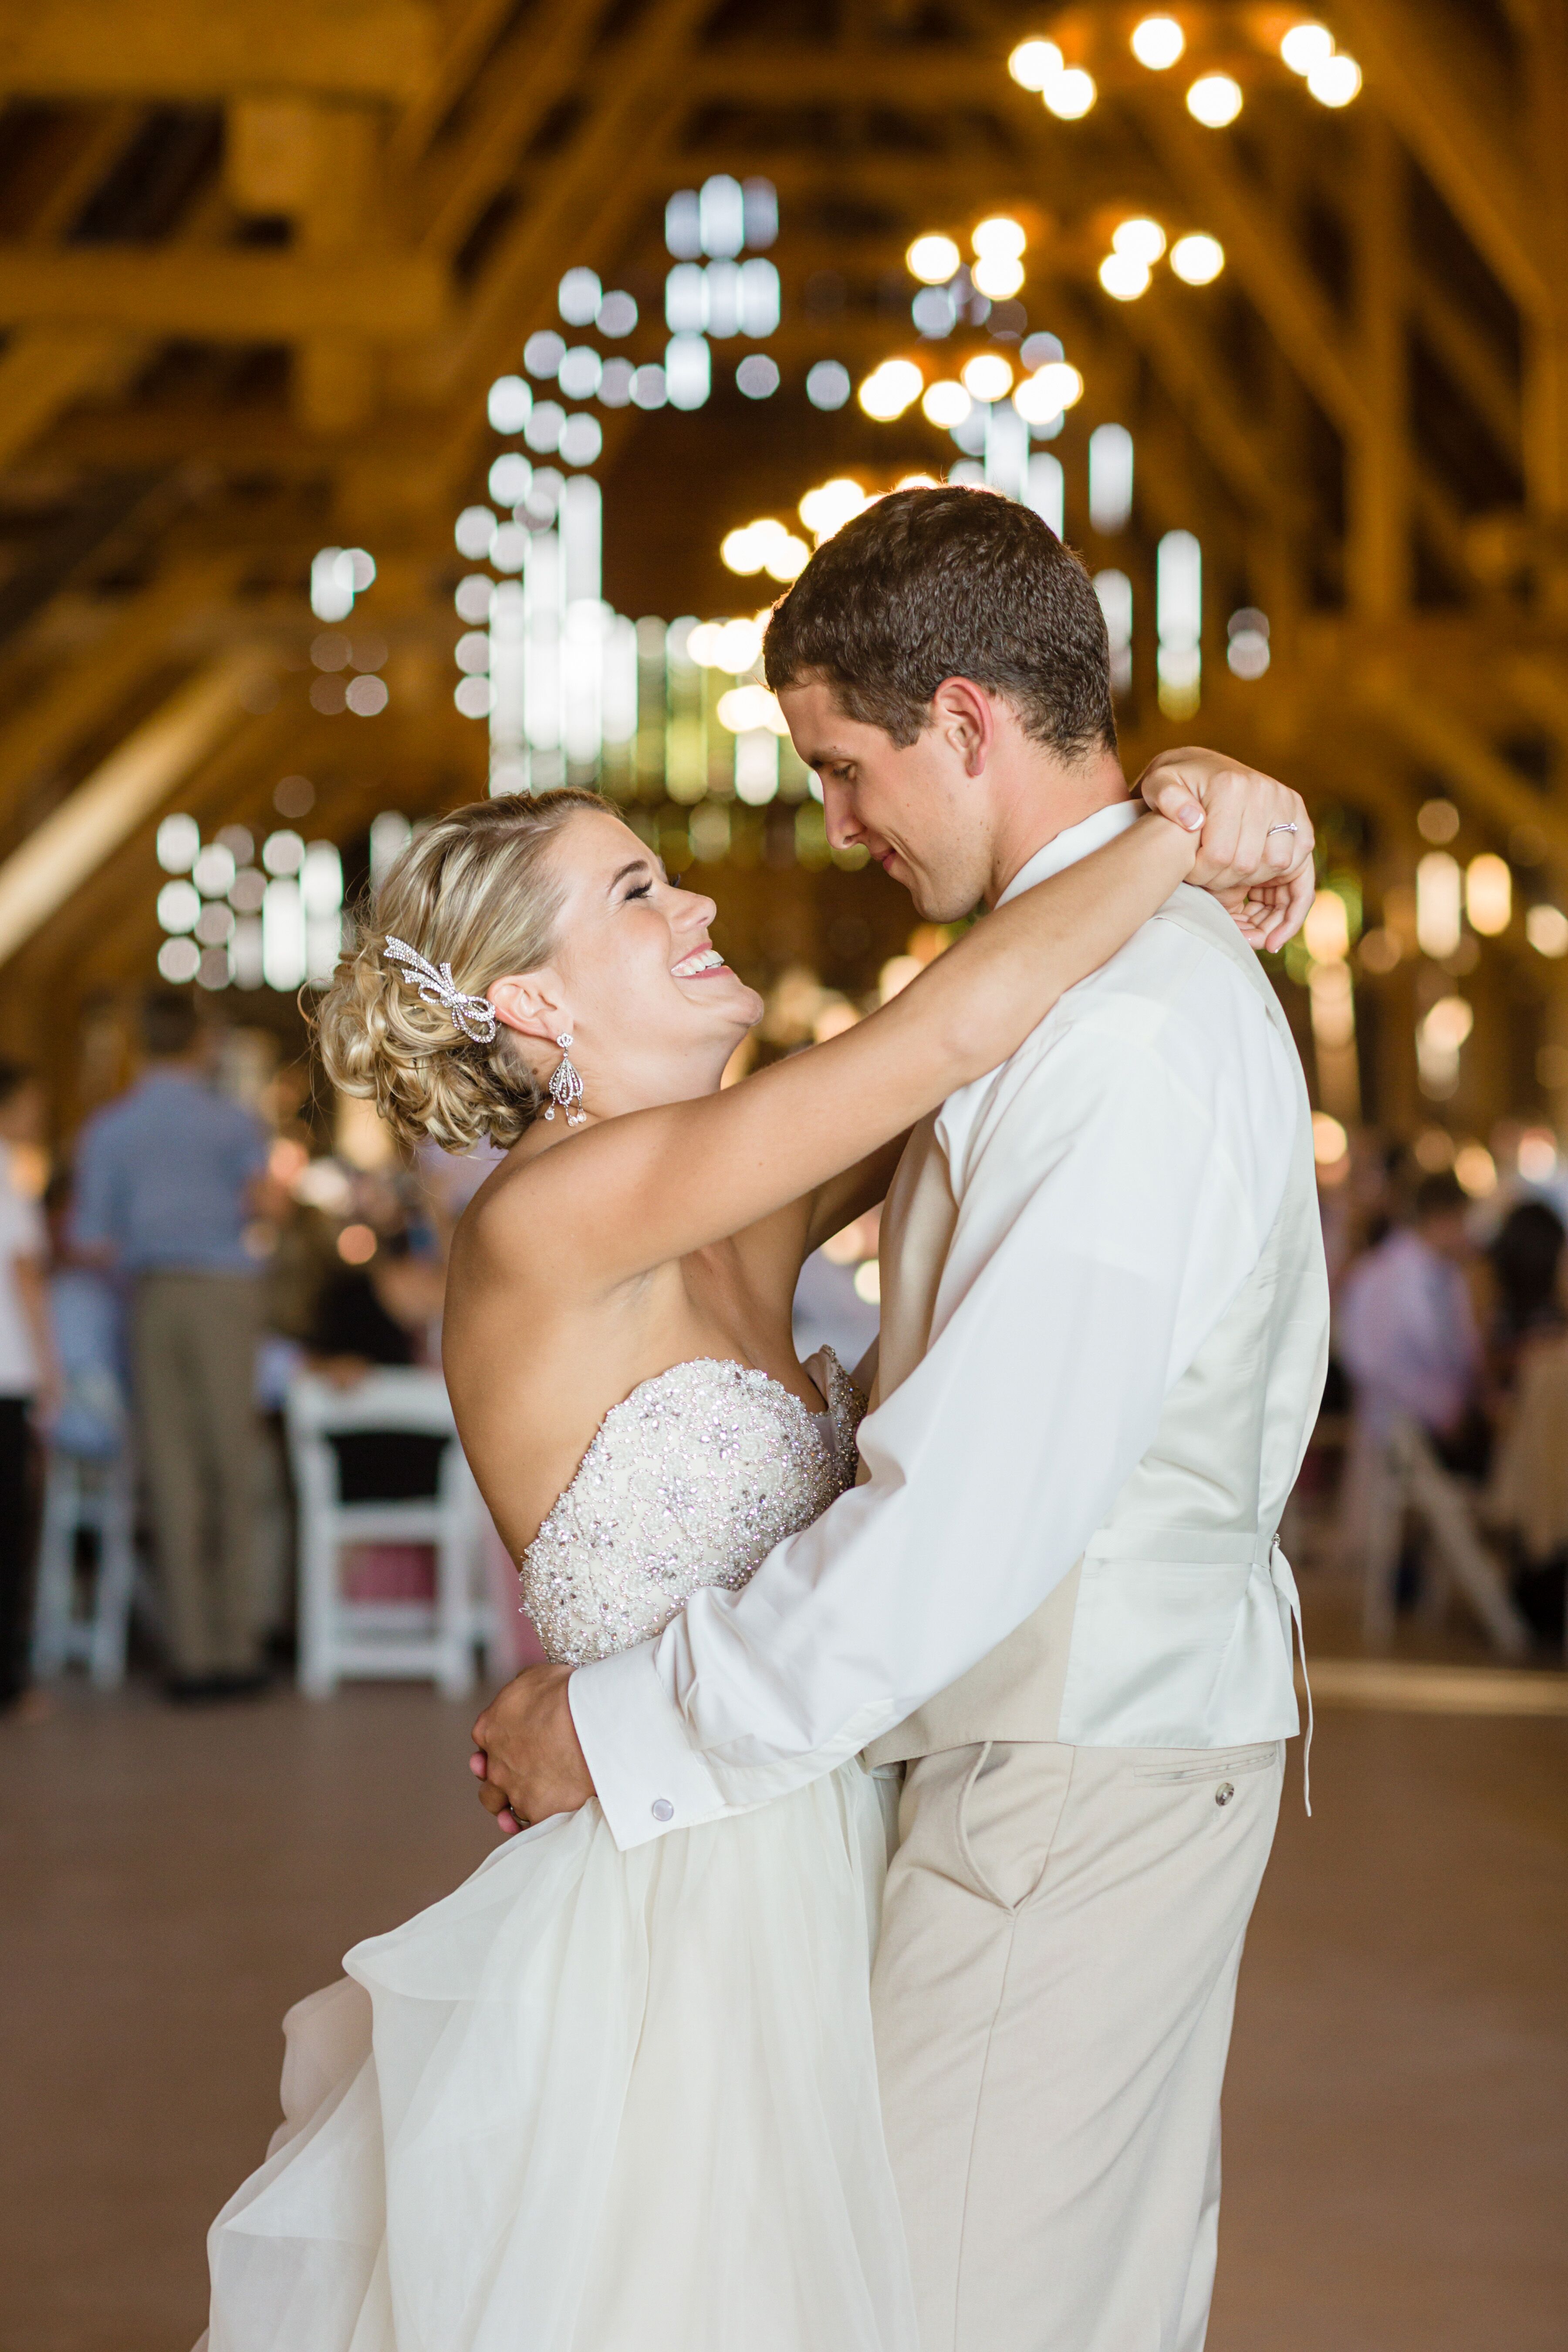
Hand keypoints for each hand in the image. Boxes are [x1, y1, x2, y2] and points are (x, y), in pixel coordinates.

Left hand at [470, 1663, 594, 1833]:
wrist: (589, 1723)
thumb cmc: (565, 1693)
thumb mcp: (535, 1677)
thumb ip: (522, 1692)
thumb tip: (528, 1697)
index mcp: (490, 1728)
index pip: (485, 1742)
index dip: (498, 1747)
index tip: (513, 1746)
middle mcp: (496, 1764)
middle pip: (488, 1782)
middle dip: (499, 1782)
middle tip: (517, 1779)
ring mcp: (515, 1791)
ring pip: (503, 1808)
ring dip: (510, 1808)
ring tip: (526, 1807)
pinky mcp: (539, 1813)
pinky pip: (531, 1827)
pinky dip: (537, 1823)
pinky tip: (548, 1818)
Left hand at [1135, 747, 1314, 952]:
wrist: (1202, 769)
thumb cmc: (1176, 783)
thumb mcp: (1158, 784)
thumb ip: (1166, 799)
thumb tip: (1193, 820)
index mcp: (1232, 786)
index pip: (1221, 853)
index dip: (1202, 877)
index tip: (1188, 880)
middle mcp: (1268, 793)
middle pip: (1252, 865)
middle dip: (1226, 890)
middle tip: (1208, 895)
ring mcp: (1289, 807)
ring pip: (1281, 871)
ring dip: (1259, 900)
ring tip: (1235, 912)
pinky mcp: (1300, 822)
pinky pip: (1304, 873)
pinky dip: (1290, 908)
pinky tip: (1271, 937)